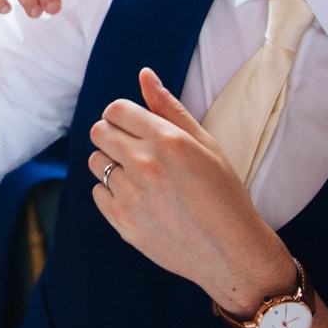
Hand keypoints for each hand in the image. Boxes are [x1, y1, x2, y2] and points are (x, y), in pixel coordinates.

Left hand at [87, 67, 291, 311]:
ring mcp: (130, 194)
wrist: (231, 252)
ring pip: (96, 162)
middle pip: (99, 132)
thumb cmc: (223, 194)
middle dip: (113, 136)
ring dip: (111, 164)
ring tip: (140, 177)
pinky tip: (140, 200)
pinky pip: (98, 193)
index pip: (116, 109)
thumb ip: (169, 108)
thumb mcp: (205, 144)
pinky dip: (112, 193)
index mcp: (167, 140)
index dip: (123, 116)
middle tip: (135, 151)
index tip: (134, 127)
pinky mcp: (122, 221)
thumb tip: (144, 74)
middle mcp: (144, 164)